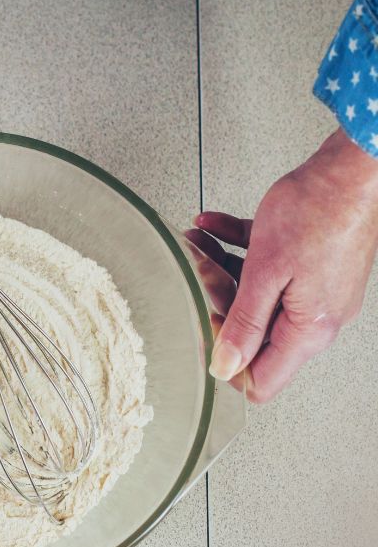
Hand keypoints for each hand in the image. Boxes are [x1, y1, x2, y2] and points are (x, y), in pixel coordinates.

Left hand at [189, 128, 377, 401]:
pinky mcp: (312, 264)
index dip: (227, 364)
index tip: (205, 330)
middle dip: (218, 304)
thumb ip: (244, 323)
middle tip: (197, 275)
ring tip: (195, 244)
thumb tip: (225, 367)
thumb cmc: (317, 212)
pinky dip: (237, 248)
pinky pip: (266, 266)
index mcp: (309, 329)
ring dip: (220, 270)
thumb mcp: (265, 273)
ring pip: (255, 294)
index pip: (262, 380)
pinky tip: (210, 227)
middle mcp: (316, 316)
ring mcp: (315, 290)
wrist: (351, 166)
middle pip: (253, 333)